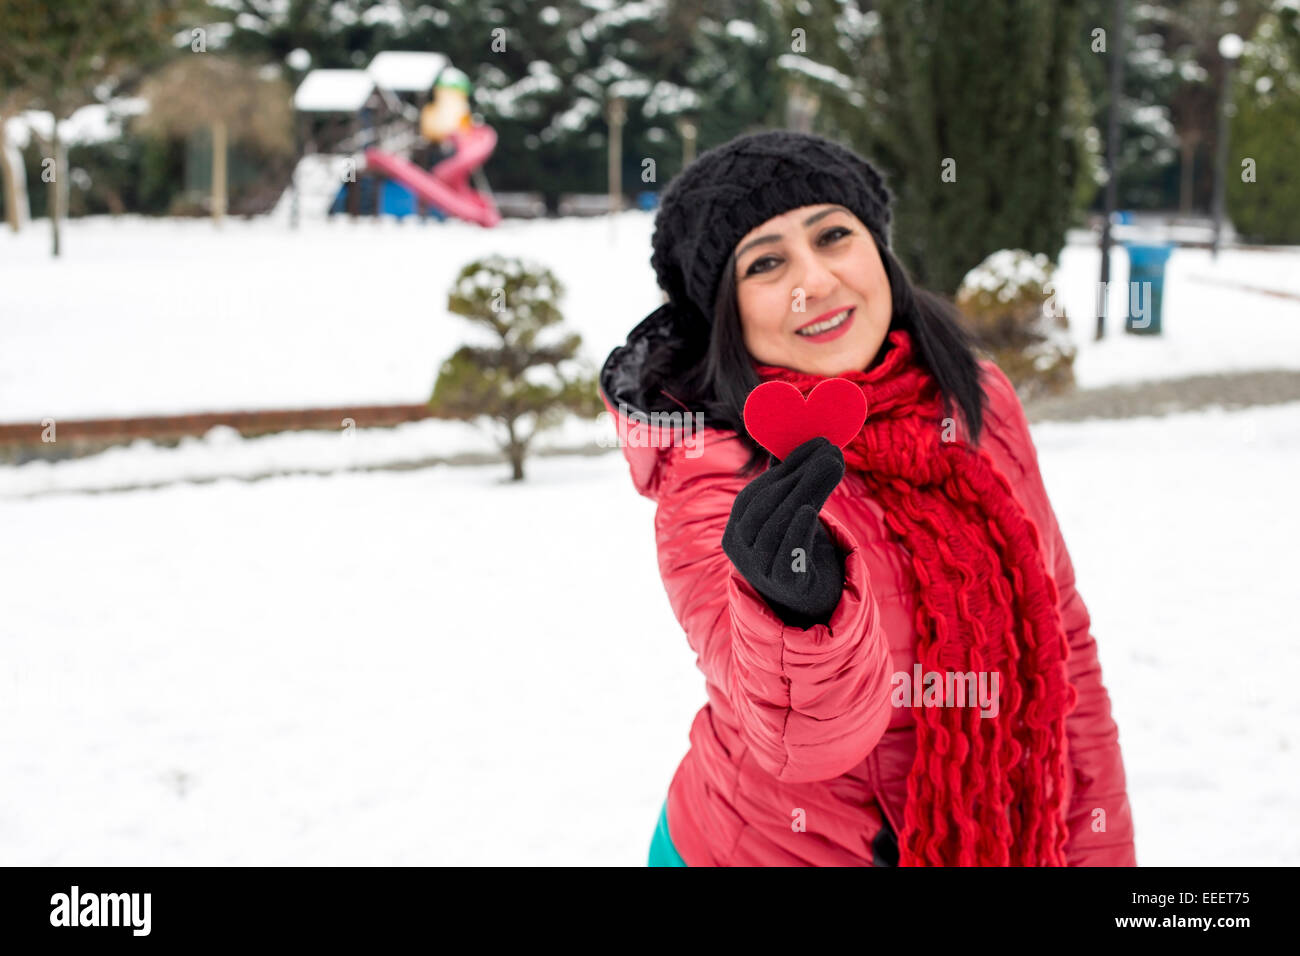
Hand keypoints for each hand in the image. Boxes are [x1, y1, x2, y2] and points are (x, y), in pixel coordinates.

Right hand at [721, 436, 846, 626]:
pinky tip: (812, 509)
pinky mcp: (782, 585)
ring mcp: (758, 569)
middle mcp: (739, 549)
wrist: (807, 598)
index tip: (819, 443)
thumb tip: (807, 437)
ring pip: (775, 527)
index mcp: (737, 528)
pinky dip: (797, 529)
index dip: (787, 466)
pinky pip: (786, 555)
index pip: (756, 492)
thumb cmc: (797, 547)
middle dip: (800, 474)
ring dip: (807, 491)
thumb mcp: (790, 512)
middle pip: (765, 506)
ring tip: (834, 467)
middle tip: (832, 451)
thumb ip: (790, 480)